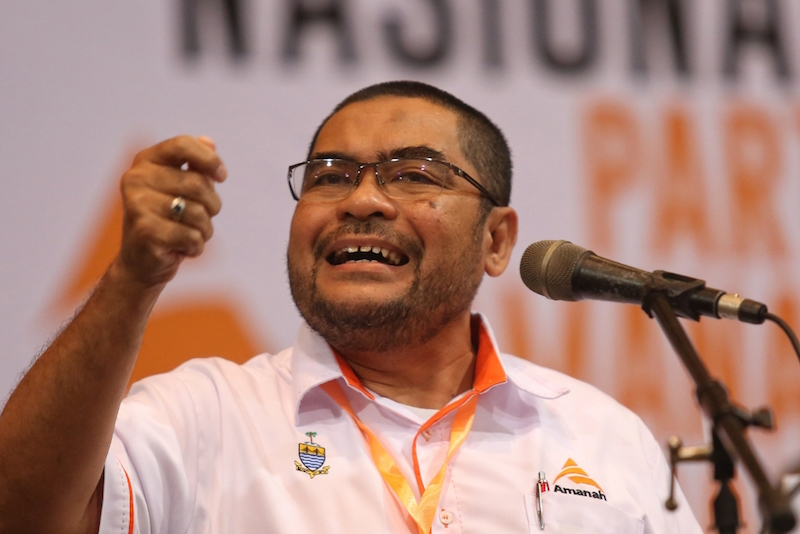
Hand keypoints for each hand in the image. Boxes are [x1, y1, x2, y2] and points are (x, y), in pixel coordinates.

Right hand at [116, 135, 226, 286]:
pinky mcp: (145, 231)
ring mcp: (137, 204)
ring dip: (205, 229)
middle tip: (204, 218)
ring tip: (190, 234)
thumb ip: (196, 165)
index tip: (222, 176)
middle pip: (198, 184)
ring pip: (198, 213)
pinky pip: (192, 236)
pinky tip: (182, 249)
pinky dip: (196, 247)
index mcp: (146, 161)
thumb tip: (209, 142)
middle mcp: (136, 178)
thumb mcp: (182, 189)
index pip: (183, 145)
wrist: (141, 262)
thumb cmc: (167, 220)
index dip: (210, 160)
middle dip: (212, 205)